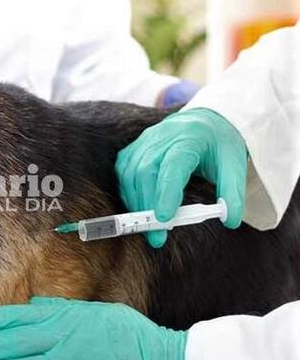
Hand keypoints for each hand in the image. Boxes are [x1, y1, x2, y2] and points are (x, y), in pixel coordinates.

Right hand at [116, 108, 246, 247]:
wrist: (205, 122)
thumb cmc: (219, 145)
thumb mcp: (235, 165)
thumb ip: (233, 193)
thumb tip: (230, 221)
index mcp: (189, 138)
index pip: (173, 166)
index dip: (165, 192)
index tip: (164, 219)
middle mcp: (161, 137)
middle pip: (146, 172)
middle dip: (148, 206)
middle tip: (156, 236)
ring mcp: (143, 141)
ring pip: (130, 174)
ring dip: (136, 203)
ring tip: (149, 227)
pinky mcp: (132, 149)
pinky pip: (123, 173)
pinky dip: (128, 194)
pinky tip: (139, 208)